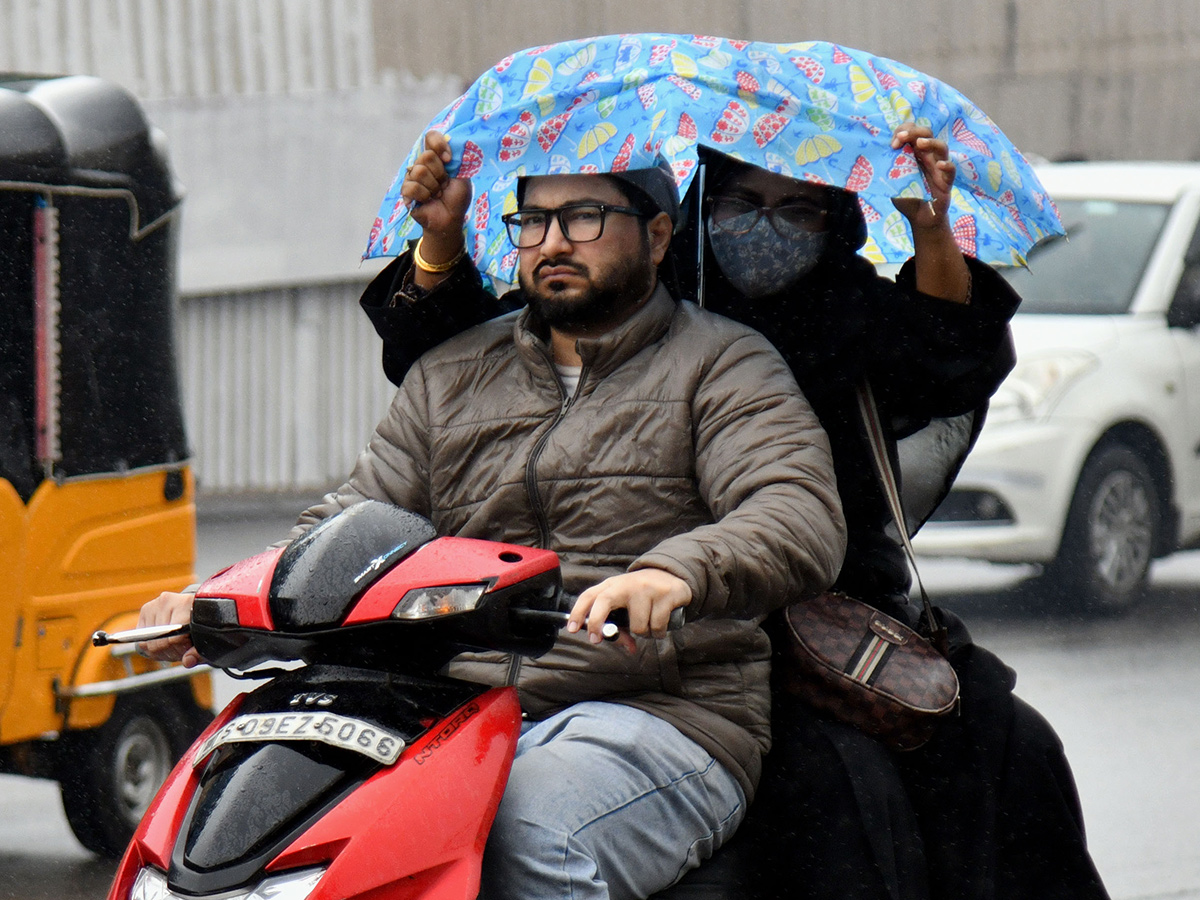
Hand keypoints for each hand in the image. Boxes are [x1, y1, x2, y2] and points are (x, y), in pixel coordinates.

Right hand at [137, 590, 200, 667]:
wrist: (198, 608)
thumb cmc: (204, 624)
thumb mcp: (208, 640)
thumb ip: (199, 653)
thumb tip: (187, 661)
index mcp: (187, 604)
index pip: (174, 638)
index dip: (181, 651)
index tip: (189, 651)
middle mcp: (167, 601)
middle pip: (159, 642)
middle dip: (171, 653)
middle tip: (183, 652)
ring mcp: (154, 605)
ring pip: (148, 644)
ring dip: (162, 652)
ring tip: (176, 647)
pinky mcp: (145, 610)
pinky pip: (142, 642)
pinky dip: (153, 649)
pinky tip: (166, 644)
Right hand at [400, 131, 471, 260]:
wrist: (450, 219)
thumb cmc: (457, 198)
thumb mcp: (463, 176)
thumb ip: (457, 159)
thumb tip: (450, 141)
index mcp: (437, 157)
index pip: (431, 137)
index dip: (438, 145)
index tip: (448, 159)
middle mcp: (423, 164)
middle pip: (426, 156)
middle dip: (440, 174)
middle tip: (444, 185)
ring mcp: (412, 177)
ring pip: (419, 171)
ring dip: (433, 187)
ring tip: (437, 194)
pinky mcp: (406, 191)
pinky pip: (412, 187)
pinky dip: (424, 196)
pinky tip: (427, 201)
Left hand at [568, 569, 690, 649]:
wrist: (672, 575)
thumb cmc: (643, 594)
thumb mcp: (628, 605)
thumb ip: (623, 626)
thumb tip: (629, 648)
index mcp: (612, 585)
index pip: (590, 595)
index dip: (578, 612)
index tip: (572, 628)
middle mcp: (626, 584)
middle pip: (604, 601)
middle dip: (596, 622)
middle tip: (596, 639)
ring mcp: (645, 588)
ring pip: (637, 626)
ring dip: (644, 634)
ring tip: (649, 624)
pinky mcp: (664, 594)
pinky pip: (657, 626)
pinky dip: (658, 632)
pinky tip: (661, 623)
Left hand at [890, 123, 955, 229]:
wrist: (919, 217)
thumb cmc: (907, 196)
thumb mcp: (892, 181)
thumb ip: (888, 169)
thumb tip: (875, 157)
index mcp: (914, 153)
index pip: (911, 132)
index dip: (902, 132)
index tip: (892, 144)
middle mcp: (928, 156)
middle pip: (927, 133)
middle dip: (914, 132)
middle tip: (901, 138)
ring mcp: (938, 167)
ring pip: (941, 147)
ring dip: (931, 142)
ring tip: (920, 143)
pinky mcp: (947, 181)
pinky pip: (951, 170)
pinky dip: (947, 165)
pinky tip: (939, 165)